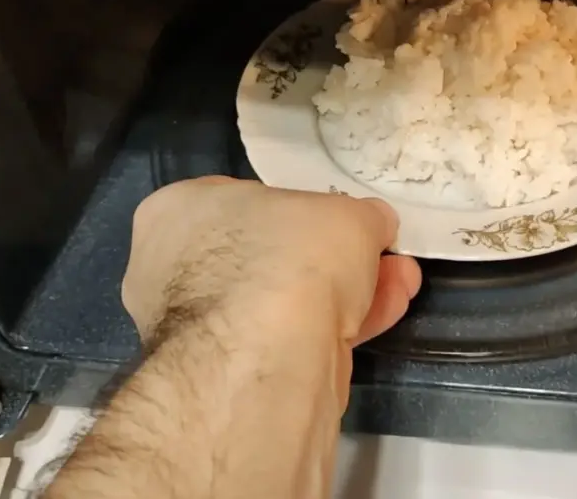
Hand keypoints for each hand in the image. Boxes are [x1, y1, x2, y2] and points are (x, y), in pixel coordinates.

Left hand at [121, 176, 420, 348]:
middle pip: (272, 256)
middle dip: (334, 257)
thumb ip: (360, 217)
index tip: (343, 221)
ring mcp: (199, 329)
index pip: (245, 201)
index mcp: (178, 213)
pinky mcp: (231, 374)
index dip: (302, 210)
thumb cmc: (288, 256)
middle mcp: (175, 270)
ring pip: (286, 301)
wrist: (266, 354)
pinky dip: (338, 327)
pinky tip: (385, 313)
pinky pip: (292, 338)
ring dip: (347, 291)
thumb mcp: (345, 214)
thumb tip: (373, 225)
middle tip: (381, 256)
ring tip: (401, 283)